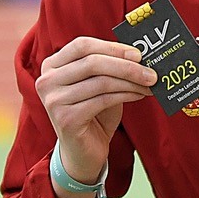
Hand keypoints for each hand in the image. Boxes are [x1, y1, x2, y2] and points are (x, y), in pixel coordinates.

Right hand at [36, 37, 154, 184]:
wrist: (82, 151)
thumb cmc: (93, 113)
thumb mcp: (99, 84)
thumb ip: (110, 66)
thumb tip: (140, 54)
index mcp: (52, 65)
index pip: (82, 45)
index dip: (112, 47)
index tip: (138, 54)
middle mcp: (47, 80)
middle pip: (93, 62)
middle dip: (127, 66)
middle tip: (151, 72)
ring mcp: (54, 100)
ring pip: (101, 81)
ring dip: (131, 82)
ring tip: (150, 84)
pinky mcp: (66, 119)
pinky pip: (103, 100)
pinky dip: (126, 95)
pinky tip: (139, 95)